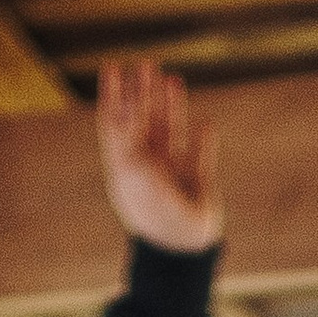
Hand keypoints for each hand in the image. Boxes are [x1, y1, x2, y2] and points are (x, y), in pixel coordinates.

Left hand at [96, 56, 221, 256]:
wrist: (181, 252)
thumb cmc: (154, 213)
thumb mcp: (136, 170)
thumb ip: (130, 136)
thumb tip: (127, 101)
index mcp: (125, 167)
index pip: (114, 124)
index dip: (112, 96)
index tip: (111, 67)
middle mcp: (146, 167)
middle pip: (142, 122)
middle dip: (143, 94)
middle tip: (146, 64)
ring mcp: (171, 174)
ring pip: (170, 132)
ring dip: (171, 106)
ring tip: (172, 79)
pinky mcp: (196, 183)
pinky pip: (199, 155)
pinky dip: (203, 140)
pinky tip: (206, 125)